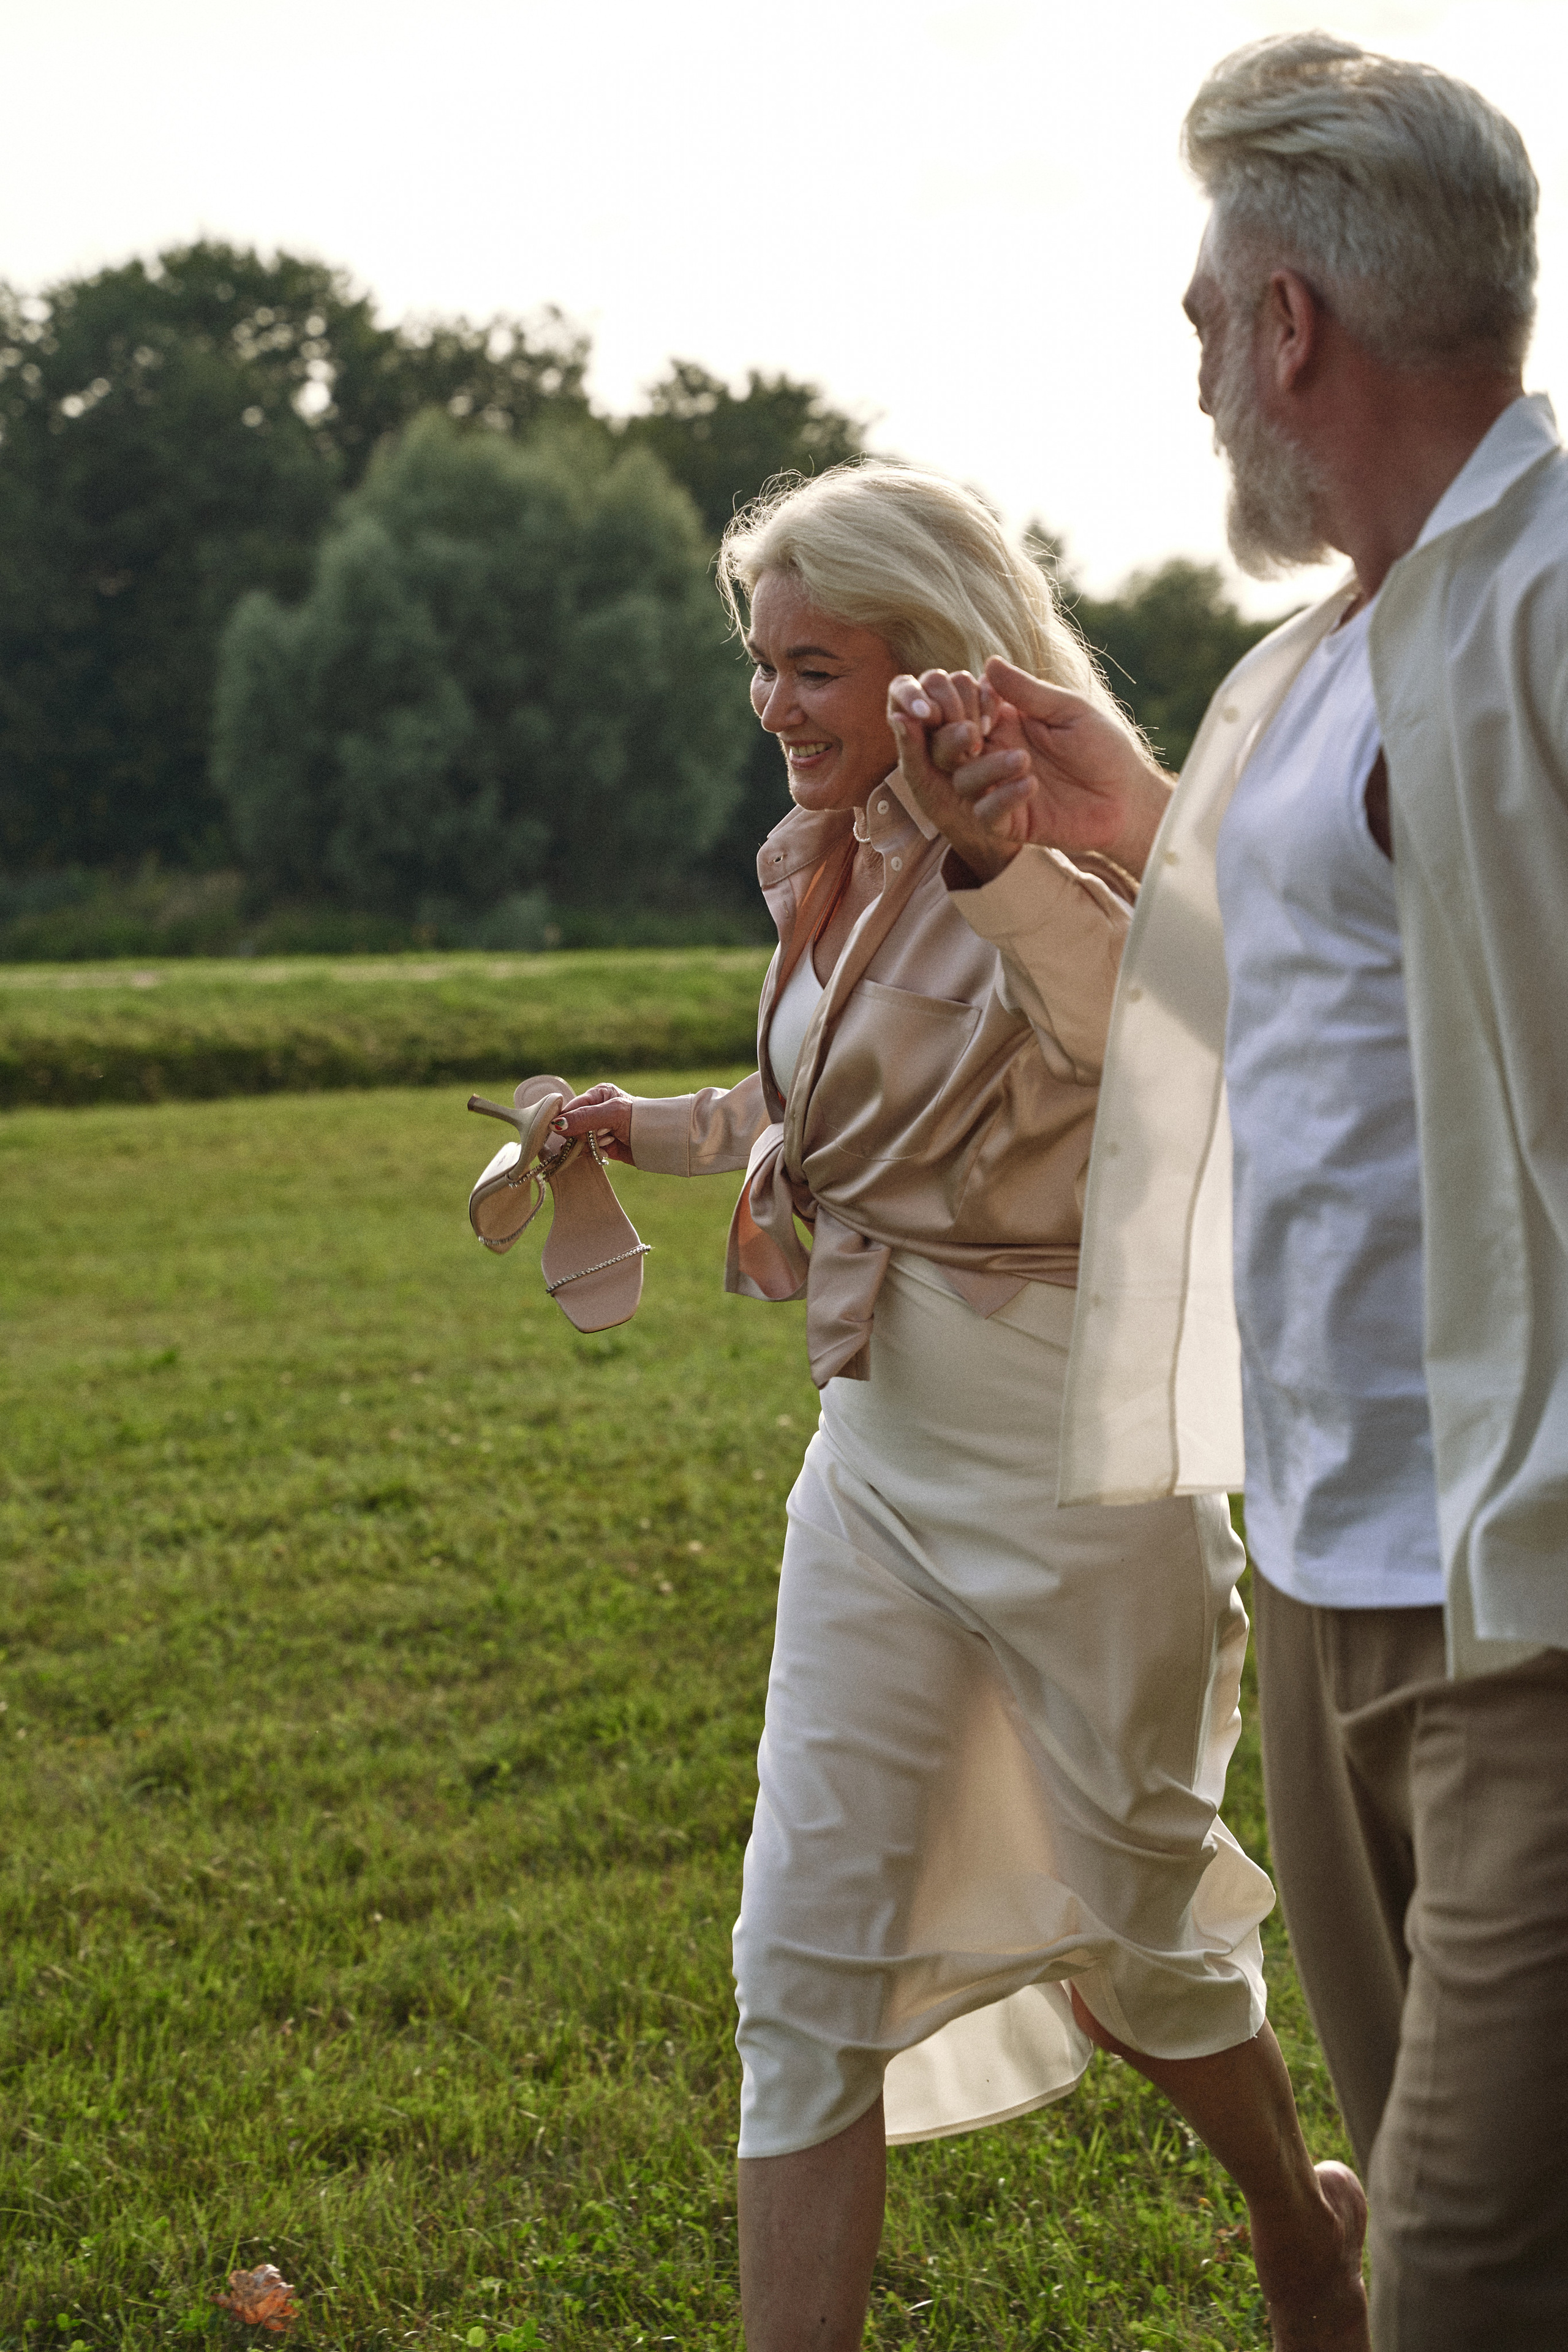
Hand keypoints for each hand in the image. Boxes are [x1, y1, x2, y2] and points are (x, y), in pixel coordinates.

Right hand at [551, 1083, 634, 1163]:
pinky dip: (592, 1152)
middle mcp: (596, 1110)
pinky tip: (605, 1151)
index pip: (571, 1107)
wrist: (661, 1141)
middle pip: (572, 1125)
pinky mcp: (602, 1145)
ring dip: (589, 1144)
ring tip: (608, 1141)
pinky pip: (586, 1150)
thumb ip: (584, 1117)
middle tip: (600, 1135)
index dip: (565, 1120)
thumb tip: (557, 1124)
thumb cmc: (639, 1119)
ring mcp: (599, 1128)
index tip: (561, 1131)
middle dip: (582, 1134)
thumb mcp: (611, 1113)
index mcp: (598, 1094)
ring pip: (577, 1139)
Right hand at [891, 661, 1173, 880]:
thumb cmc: (1103, 748)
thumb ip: (1028, 692)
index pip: (959, 710)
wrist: (1128, 798)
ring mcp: (998, 790)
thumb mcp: (1068, 711)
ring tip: (1024, 760)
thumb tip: (989, 663)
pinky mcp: (1009, 823)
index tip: (984, 702)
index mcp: (1003, 723)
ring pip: (962, 780)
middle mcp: (993, 755)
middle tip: (976, 732)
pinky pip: (986, 813)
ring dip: (986, 768)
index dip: (959, 703)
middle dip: (953, 737)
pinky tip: (1031, 785)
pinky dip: (1003, 797)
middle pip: (946, 746)